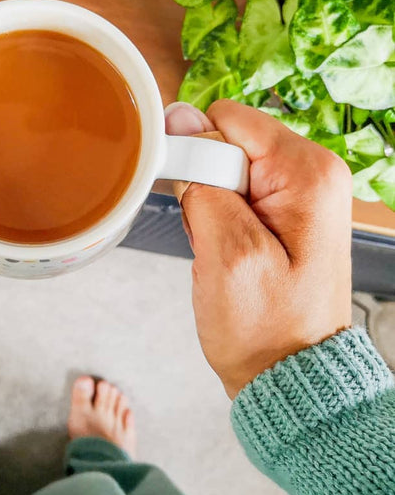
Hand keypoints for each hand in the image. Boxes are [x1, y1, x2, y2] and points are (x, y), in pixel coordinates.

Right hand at [164, 100, 352, 398]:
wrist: (289, 374)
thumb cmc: (265, 328)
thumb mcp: (227, 254)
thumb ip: (204, 180)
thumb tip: (180, 119)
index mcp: (309, 172)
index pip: (228, 120)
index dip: (199, 154)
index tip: (198, 203)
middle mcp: (314, 171)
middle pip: (229, 140)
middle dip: (206, 182)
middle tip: (217, 238)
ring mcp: (303, 190)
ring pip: (226, 165)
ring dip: (211, 203)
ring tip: (225, 249)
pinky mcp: (288, 208)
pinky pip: (236, 188)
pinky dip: (221, 215)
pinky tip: (229, 249)